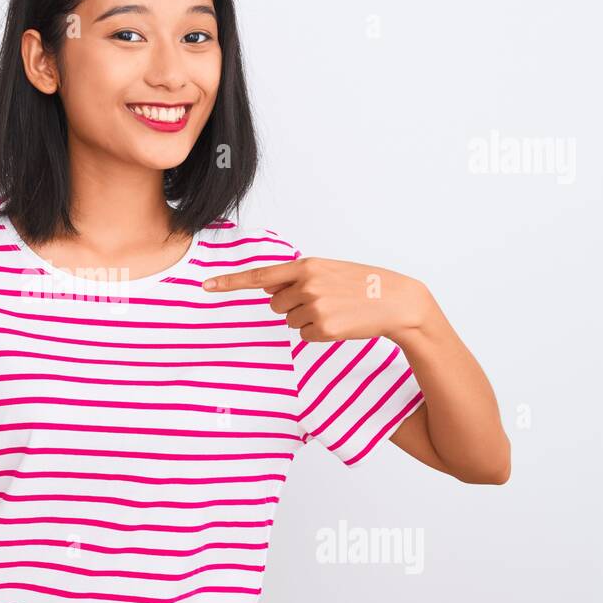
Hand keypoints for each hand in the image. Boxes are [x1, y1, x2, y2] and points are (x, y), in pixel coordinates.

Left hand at [202, 256, 432, 342]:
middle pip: (276, 305)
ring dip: (307, 319)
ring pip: (290, 321)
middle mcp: (306, 285)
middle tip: (323, 301)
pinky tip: (339, 323)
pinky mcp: (323, 329)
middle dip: (293, 306)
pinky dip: (318, 333)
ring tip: (335, 310)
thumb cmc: (361, 284)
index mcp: (306, 266)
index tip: (206, 286)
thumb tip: (270, 292)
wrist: (395, 301)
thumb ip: (296, 278)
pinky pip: (304, 335)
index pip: (260, 276)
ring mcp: (314, 308)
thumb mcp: (327, 271)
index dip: (230, 282)